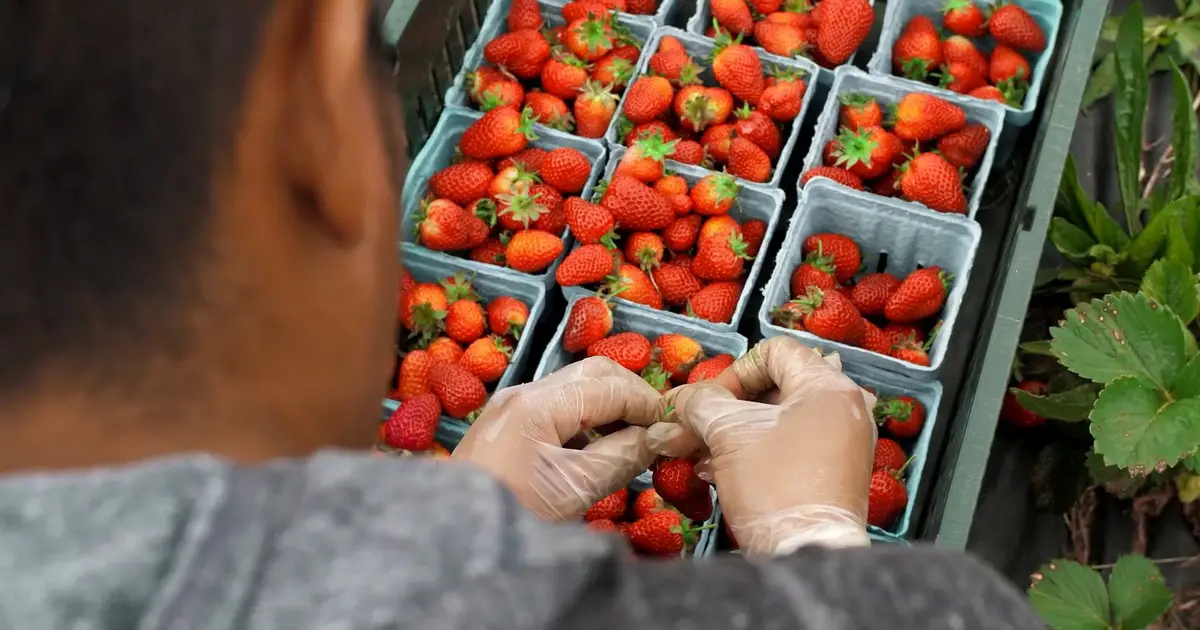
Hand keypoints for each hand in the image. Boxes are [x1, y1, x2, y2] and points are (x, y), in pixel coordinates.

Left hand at [453, 357, 661, 520]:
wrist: (453, 536)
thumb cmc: (513, 512)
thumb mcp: (575, 489)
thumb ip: (622, 457)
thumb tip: (661, 437)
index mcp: (539, 403)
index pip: (610, 386)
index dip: (649, 403)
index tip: (677, 426)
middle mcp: (525, 392)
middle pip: (594, 374)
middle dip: (632, 395)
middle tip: (659, 427)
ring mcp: (513, 405)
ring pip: (577, 387)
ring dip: (612, 405)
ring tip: (637, 439)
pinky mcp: (509, 424)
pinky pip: (559, 407)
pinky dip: (589, 418)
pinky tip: (604, 446)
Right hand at [646, 337, 876, 556]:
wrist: (807, 554)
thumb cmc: (772, 484)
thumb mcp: (727, 434)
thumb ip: (700, 403)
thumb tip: (679, 399)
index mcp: (827, 385)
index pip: (774, 351)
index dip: (732, 371)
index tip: (707, 403)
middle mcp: (844, 406)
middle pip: (774, 387)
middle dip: (724, 408)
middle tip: (690, 429)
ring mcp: (844, 441)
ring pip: (777, 421)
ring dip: (732, 432)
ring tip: (696, 455)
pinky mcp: (835, 472)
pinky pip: (790, 446)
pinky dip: (754, 451)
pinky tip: (717, 471)